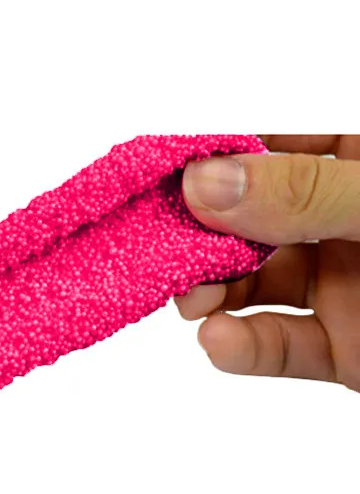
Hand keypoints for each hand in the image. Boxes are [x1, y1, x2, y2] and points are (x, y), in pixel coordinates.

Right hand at [175, 135, 359, 390]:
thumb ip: (305, 193)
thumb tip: (204, 182)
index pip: (275, 143)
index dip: (213, 156)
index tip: (152, 176)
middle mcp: (345, 221)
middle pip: (250, 218)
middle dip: (198, 236)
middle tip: (157, 251)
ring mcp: (345, 284)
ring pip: (255, 284)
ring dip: (213, 293)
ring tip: (191, 303)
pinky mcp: (346, 349)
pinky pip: (280, 345)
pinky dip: (244, 347)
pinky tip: (220, 341)